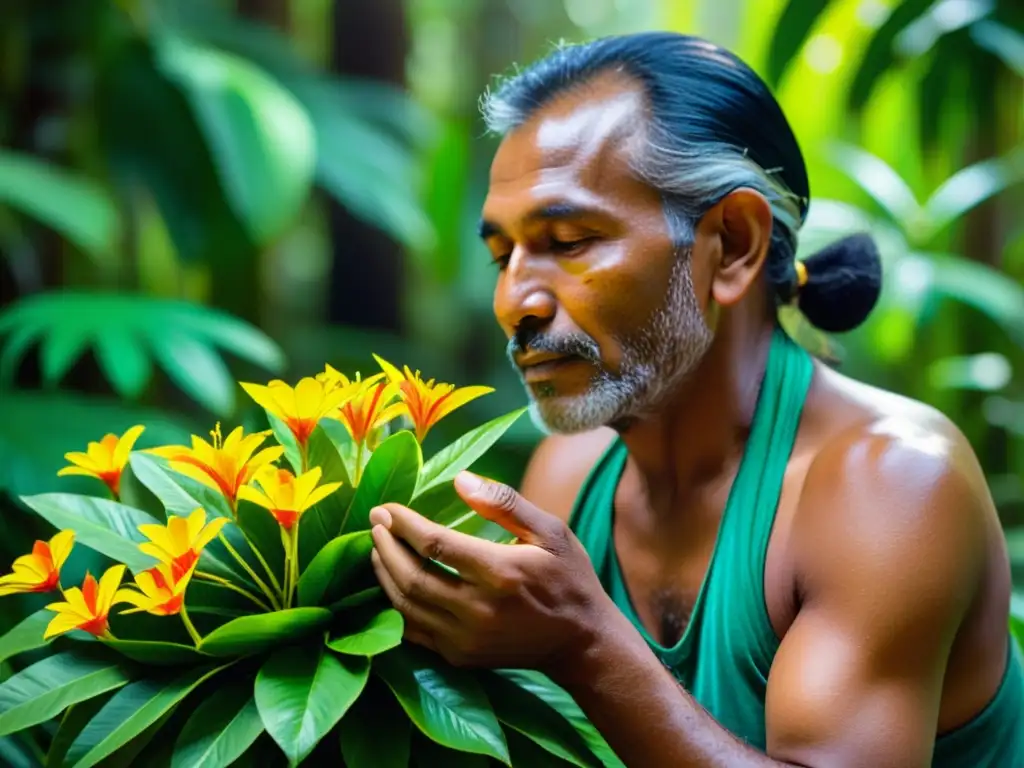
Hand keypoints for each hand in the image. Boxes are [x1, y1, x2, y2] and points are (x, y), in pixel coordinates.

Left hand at [369, 471, 612, 674]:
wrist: (580, 642)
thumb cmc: (568, 578)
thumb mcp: (550, 531)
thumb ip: (504, 503)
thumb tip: (460, 479)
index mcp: (500, 572)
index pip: (435, 544)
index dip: (404, 524)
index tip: (387, 507)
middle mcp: (478, 609)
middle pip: (412, 575)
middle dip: (385, 545)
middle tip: (374, 521)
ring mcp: (466, 638)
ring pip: (406, 605)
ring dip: (384, 573)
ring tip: (377, 546)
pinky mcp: (460, 656)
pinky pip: (412, 631)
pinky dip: (394, 604)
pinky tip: (390, 581)